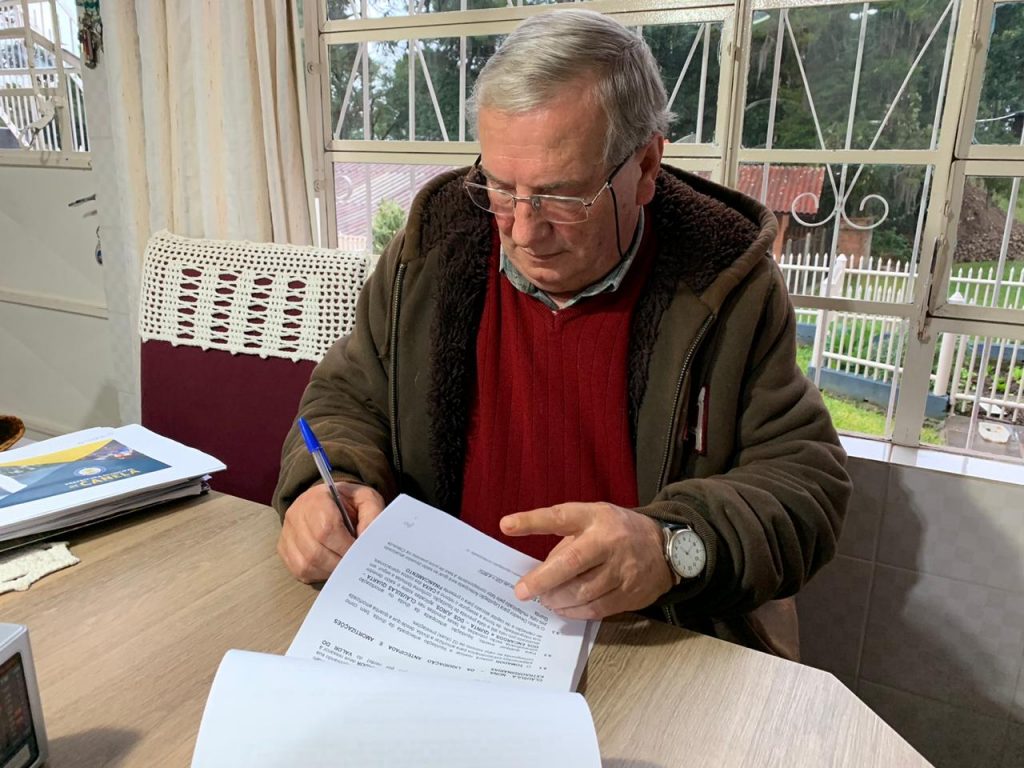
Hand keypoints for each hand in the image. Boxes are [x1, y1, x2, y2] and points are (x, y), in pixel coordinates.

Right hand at [277, 482, 384, 582]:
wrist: (327, 500)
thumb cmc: (347, 501)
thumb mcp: (365, 498)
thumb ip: (372, 516)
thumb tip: (370, 542)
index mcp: (317, 499)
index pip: (327, 529)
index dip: (345, 546)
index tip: (361, 553)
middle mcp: (296, 516)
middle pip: (316, 551)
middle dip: (340, 562)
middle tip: (356, 564)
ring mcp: (287, 534)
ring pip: (307, 564)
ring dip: (330, 570)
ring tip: (346, 566)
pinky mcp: (285, 550)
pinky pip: (300, 571)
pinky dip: (319, 574)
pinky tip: (332, 566)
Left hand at [500, 502, 673, 619]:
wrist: (665, 548)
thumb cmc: (618, 531)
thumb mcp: (594, 521)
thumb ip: (568, 541)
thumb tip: (540, 572)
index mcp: (595, 517)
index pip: (560, 517)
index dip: (532, 521)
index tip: (506, 525)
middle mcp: (609, 542)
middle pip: (572, 562)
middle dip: (543, 579)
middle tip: (522, 591)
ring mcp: (622, 570)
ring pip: (582, 591)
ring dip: (557, 599)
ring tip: (544, 600)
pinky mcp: (629, 594)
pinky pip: (596, 608)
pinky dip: (574, 612)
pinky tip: (562, 609)